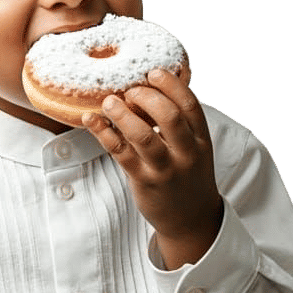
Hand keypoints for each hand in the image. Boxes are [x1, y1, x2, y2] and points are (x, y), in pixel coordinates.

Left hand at [83, 67, 222, 268]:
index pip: (190, 105)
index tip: (153, 72)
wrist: (191, 220)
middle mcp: (186, 154)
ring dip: (122, 114)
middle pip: (169, 116)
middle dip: (147, 96)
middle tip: (130, 89)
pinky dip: (103, 133)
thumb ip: (180, 124)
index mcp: (201, 140)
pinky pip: (120, 153)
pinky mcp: (143, 181)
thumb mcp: (195, 149)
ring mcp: (165, 169)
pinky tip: (91, 120)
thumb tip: (152, 89)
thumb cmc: (187, 177)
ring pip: (142, 136)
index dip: (171, 84)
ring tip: (109, 102)